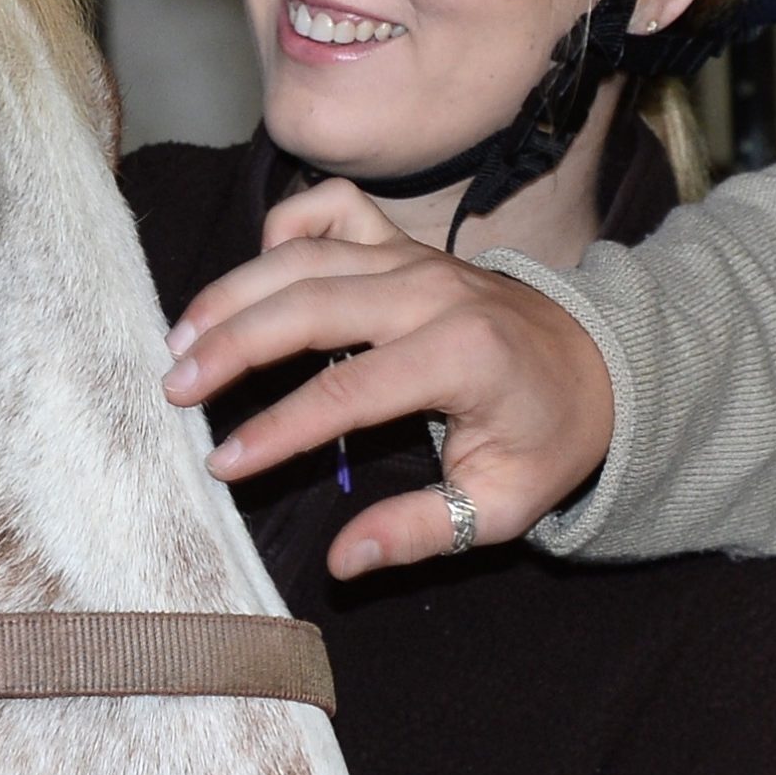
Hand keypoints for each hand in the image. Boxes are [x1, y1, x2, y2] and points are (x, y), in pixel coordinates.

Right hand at [161, 180, 617, 578]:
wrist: (602, 363)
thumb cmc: (548, 439)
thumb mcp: (503, 504)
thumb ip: (421, 531)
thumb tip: (342, 563)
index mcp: (464, 355)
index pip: (348, 392)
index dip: (279, 431)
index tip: (222, 465)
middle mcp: (433, 291)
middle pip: (310, 304)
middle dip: (234, 344)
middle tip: (173, 388)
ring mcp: (416, 257)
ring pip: (307, 253)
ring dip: (237, 291)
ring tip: (182, 339)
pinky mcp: (404, 243)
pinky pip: (333, 211)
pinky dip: (286, 229)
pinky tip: (252, 276)